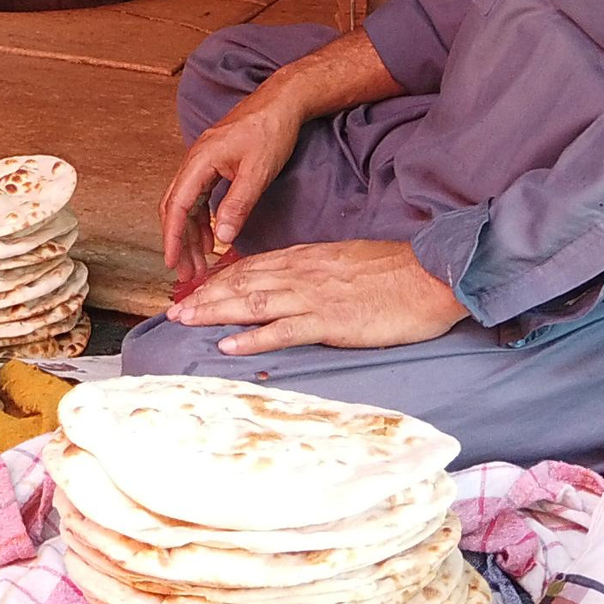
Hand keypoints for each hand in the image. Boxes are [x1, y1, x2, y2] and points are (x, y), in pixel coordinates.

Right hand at [160, 91, 304, 297]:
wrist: (282, 101)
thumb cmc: (270, 130)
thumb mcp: (258, 172)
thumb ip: (238, 205)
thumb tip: (223, 238)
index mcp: (199, 161)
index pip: (178, 207)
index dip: (172, 238)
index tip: (172, 264)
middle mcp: (194, 161)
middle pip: (176, 208)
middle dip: (178, 242)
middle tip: (187, 273)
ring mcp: (202, 161)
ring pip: (187, 204)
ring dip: (190, 234)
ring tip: (199, 262)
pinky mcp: (213, 163)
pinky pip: (200, 196)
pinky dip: (202, 220)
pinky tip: (211, 237)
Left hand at [168, 238, 465, 357]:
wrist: (430, 277)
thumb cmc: (394, 273)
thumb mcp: (345, 263)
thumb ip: (315, 271)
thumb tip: (292, 282)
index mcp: (306, 258)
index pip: (251, 266)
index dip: (218, 279)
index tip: (194, 290)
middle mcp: (302, 273)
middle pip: (241, 281)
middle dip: (204, 296)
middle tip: (172, 310)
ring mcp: (314, 296)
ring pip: (252, 301)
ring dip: (214, 312)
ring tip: (185, 321)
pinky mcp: (330, 321)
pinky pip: (283, 329)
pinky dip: (253, 337)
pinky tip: (228, 344)